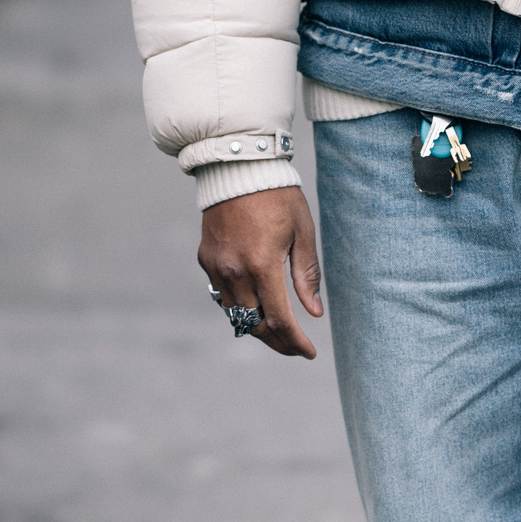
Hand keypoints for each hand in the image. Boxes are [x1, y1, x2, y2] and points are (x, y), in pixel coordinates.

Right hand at [198, 186, 324, 358]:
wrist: (237, 168)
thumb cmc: (277, 197)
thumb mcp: (302, 233)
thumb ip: (306, 275)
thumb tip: (314, 312)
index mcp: (262, 265)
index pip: (280, 319)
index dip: (296, 342)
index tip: (309, 352)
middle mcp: (234, 272)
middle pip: (255, 325)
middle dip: (278, 342)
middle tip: (296, 348)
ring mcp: (216, 267)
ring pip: (236, 315)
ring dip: (257, 328)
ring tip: (279, 332)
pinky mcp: (206, 260)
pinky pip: (222, 296)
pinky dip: (240, 308)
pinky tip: (256, 307)